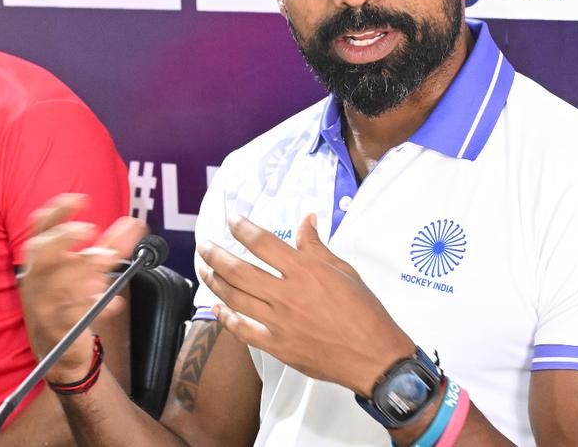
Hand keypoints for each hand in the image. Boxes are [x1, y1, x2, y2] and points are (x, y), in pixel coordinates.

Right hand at [18, 193, 145, 381]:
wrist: (60, 356)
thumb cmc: (71, 306)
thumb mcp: (84, 273)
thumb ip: (107, 248)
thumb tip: (132, 224)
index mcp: (39, 264)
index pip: (39, 230)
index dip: (57, 212)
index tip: (79, 199)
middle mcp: (37, 281)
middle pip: (42, 253)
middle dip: (63, 237)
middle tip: (88, 229)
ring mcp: (44, 305)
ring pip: (60, 283)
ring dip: (85, 269)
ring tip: (108, 258)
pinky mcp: (58, 329)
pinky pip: (75, 315)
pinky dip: (97, 307)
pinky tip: (115, 302)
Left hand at [197, 213, 415, 397]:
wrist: (374, 357)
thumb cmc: (364, 313)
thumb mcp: (344, 271)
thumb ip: (317, 246)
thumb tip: (307, 220)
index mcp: (305, 271)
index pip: (263, 243)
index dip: (243, 228)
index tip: (232, 220)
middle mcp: (286, 294)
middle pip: (238, 270)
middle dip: (215, 254)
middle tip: (204, 244)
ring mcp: (279, 322)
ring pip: (235, 297)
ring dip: (214, 281)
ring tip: (204, 269)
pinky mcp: (277, 346)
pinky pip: (243, 330)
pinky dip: (226, 318)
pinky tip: (217, 308)